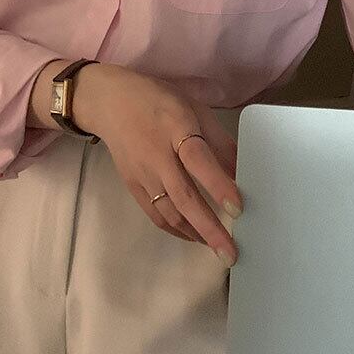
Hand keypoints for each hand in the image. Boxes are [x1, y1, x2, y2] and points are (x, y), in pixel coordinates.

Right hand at [72, 63, 242, 265]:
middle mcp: (158, 156)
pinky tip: (194, 236)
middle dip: (209, 227)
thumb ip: (220, 141)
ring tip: (218, 248)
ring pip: (168, 212)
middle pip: (183, 197)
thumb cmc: (159, 101)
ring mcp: (142, 175)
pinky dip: (176, 230)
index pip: (198, 161)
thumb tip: (243, 171)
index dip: (218, 185)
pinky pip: (155, 214)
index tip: (238, 208)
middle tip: (231, 253)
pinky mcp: (132, 186)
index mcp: (177, 129)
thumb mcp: (195, 109)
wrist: (109, 102)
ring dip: (195, 233)